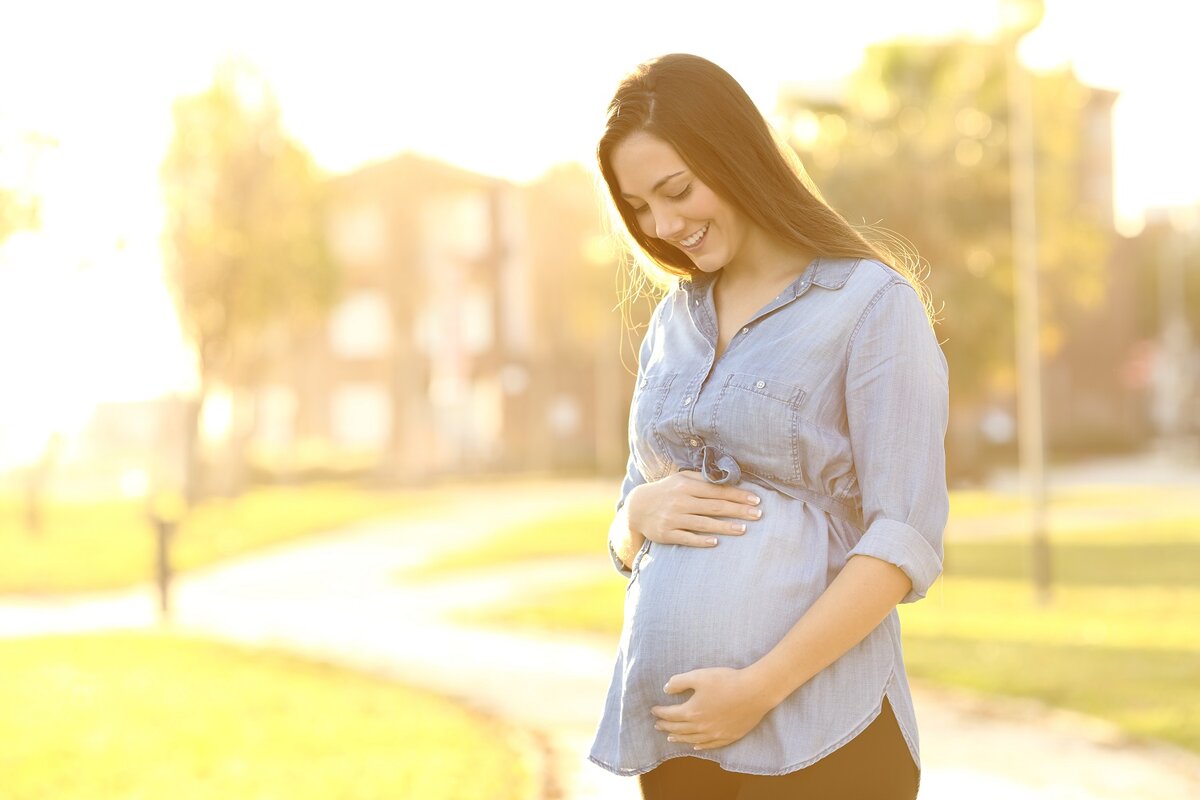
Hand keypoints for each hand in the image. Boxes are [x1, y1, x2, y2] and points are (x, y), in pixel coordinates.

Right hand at [626, 470, 761, 548]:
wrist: (637, 507)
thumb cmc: (666, 491)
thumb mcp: (680, 479)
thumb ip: (701, 479)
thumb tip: (727, 478)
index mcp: (686, 485)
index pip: (717, 490)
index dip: (738, 495)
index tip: (756, 499)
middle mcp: (680, 501)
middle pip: (715, 506)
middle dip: (738, 510)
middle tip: (758, 514)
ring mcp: (672, 518)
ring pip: (703, 523)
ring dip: (725, 526)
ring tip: (744, 529)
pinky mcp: (666, 533)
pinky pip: (687, 538)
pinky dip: (701, 540)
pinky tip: (716, 542)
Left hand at [650, 667, 772, 750]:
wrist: (755, 691)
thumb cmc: (726, 681)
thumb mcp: (699, 676)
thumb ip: (679, 682)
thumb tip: (666, 689)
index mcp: (692, 712)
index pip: (671, 715)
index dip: (660, 712)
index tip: (653, 710)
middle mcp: (702, 727)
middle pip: (679, 729)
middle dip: (666, 726)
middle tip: (657, 725)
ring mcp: (716, 734)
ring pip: (693, 739)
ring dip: (680, 738)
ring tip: (670, 738)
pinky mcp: (729, 736)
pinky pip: (711, 745)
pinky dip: (700, 746)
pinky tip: (696, 746)